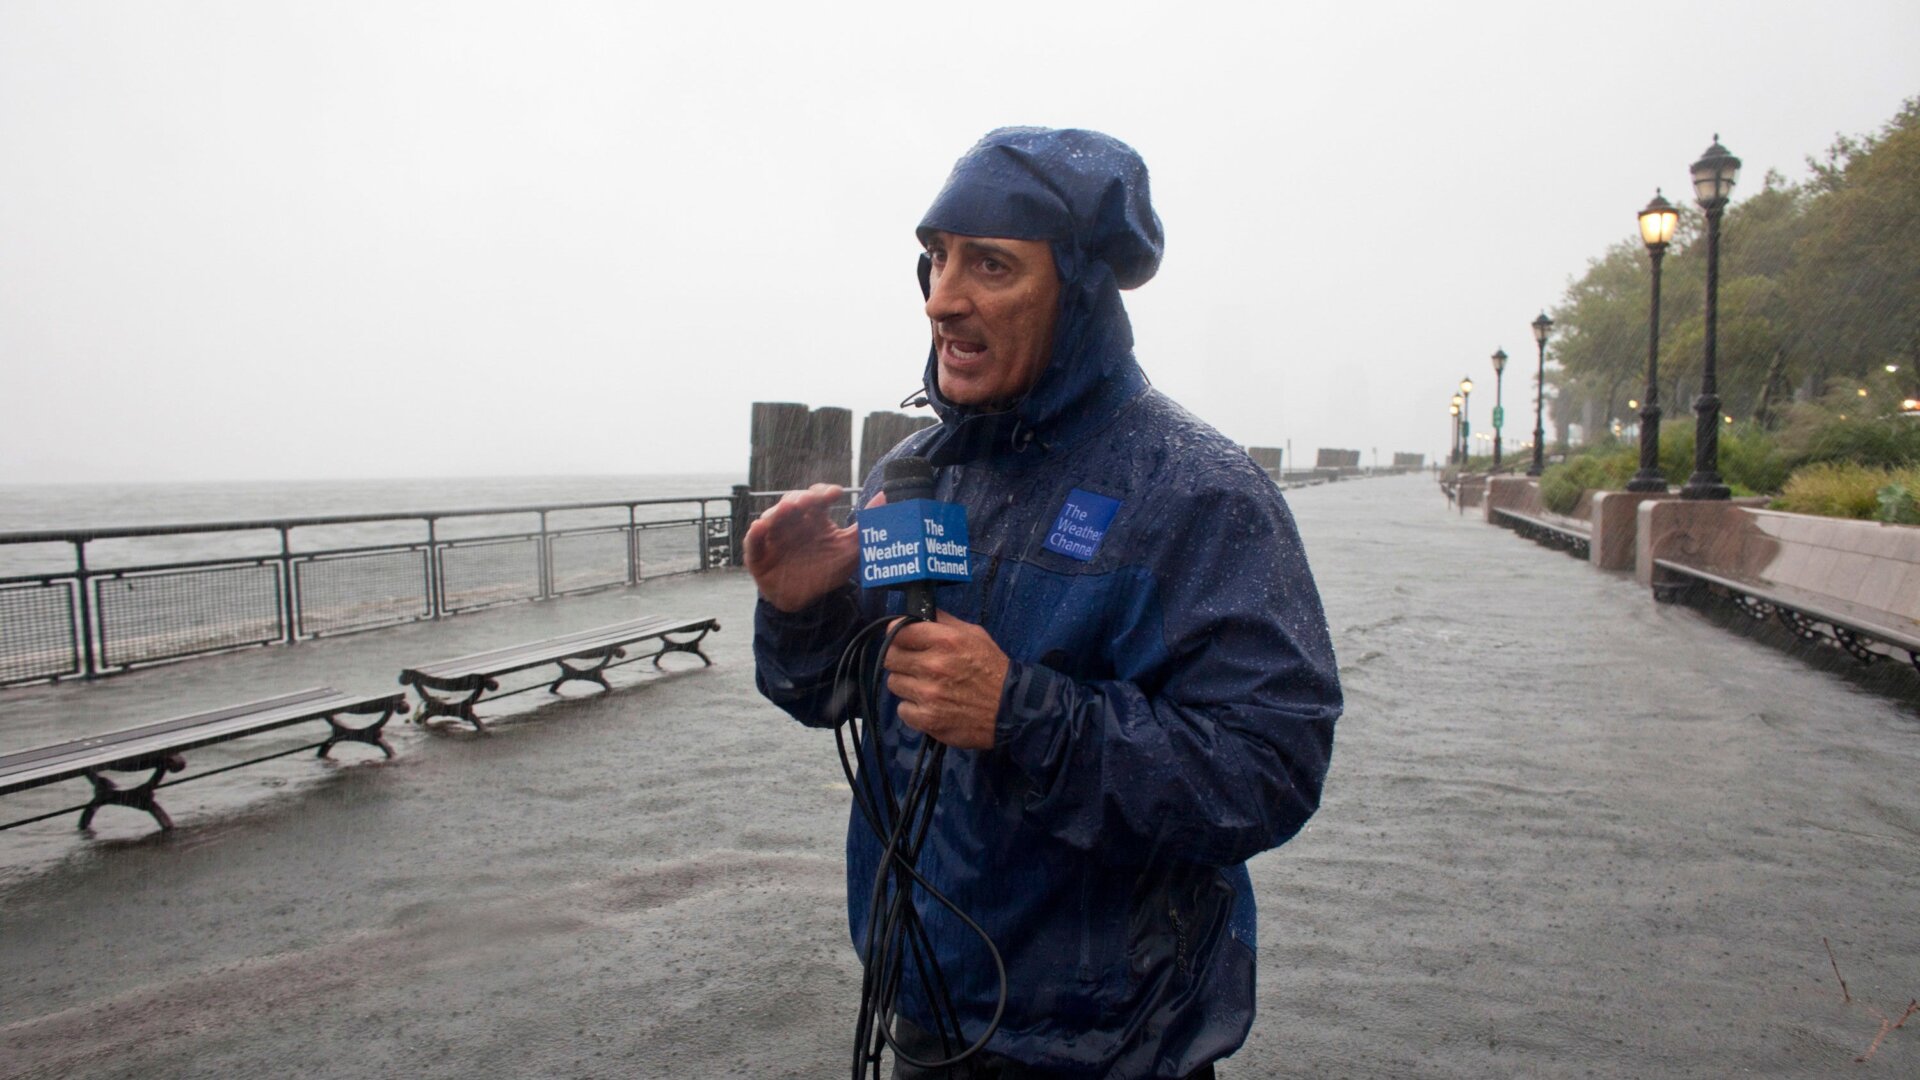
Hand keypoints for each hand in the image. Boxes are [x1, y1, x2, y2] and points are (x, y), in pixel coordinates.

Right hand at [746, 484, 877, 612]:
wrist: (805, 600)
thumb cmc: (826, 569)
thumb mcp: (850, 549)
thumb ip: (867, 525)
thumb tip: (887, 498)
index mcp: (813, 517)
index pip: (817, 497)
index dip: (823, 492)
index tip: (835, 494)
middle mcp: (792, 522)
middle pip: (792, 501)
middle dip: (800, 498)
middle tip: (808, 500)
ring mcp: (774, 537)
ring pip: (772, 517)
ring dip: (778, 511)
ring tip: (787, 509)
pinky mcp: (758, 555)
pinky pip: (752, 542)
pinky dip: (754, 535)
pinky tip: (759, 528)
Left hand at [883, 611, 1008, 750]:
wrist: (1010, 709)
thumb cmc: (992, 668)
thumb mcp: (974, 634)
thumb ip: (944, 622)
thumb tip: (918, 614)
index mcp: (945, 641)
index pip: (898, 632)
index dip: (898, 634)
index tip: (903, 639)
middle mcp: (933, 665)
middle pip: (890, 657)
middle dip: (901, 658)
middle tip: (915, 664)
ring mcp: (928, 694)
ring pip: (894, 683)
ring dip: (907, 684)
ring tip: (927, 686)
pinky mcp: (927, 719)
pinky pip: (902, 709)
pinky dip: (913, 708)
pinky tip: (929, 705)